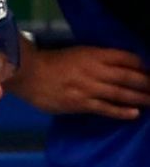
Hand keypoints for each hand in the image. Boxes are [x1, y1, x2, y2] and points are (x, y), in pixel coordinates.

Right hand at [8, 44, 149, 118]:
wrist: (28, 74)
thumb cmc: (53, 62)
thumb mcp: (80, 52)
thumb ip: (100, 58)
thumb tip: (122, 66)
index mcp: (96, 55)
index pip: (128, 58)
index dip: (143, 65)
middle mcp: (96, 70)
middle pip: (129, 76)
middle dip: (147, 82)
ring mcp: (88, 88)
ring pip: (120, 93)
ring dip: (140, 97)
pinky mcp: (80, 103)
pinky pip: (104, 108)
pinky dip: (120, 111)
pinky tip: (134, 114)